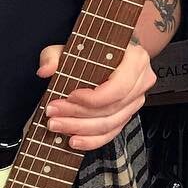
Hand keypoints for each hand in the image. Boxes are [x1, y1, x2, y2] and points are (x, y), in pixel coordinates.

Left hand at [40, 41, 155, 149]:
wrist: (112, 55)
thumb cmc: (95, 51)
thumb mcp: (72, 47)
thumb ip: (55, 56)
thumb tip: (46, 71)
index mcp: (135, 60)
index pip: (118, 87)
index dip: (93, 98)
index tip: (69, 97)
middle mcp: (141, 82)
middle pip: (111, 108)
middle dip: (78, 114)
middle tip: (53, 113)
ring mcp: (136, 101)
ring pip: (110, 124)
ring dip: (80, 128)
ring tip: (57, 125)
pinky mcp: (128, 115)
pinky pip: (112, 133)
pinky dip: (92, 140)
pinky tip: (74, 140)